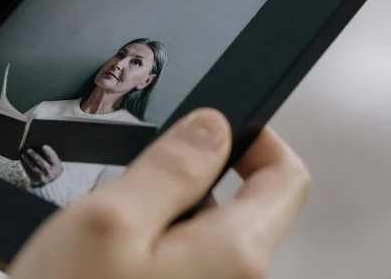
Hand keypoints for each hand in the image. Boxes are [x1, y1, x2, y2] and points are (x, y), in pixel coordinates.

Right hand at [8, 109, 310, 278]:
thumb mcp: (112, 218)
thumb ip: (171, 167)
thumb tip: (212, 127)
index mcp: (234, 255)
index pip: (285, 178)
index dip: (255, 138)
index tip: (212, 125)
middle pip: (238, 206)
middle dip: (187, 182)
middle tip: (129, 186)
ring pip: (200, 236)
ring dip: (160, 217)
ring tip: (107, 234)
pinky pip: (179, 266)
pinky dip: (148, 248)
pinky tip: (104, 264)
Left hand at [21, 145, 62, 186]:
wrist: (53, 189)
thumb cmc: (55, 174)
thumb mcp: (58, 167)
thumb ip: (53, 159)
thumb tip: (43, 148)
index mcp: (57, 168)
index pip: (52, 157)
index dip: (48, 151)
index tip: (43, 146)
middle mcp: (50, 173)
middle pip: (40, 162)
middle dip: (34, 155)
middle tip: (29, 149)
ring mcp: (42, 178)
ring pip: (33, 166)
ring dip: (27, 159)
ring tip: (23, 154)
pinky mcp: (35, 182)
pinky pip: (28, 172)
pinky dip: (24, 165)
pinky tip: (22, 161)